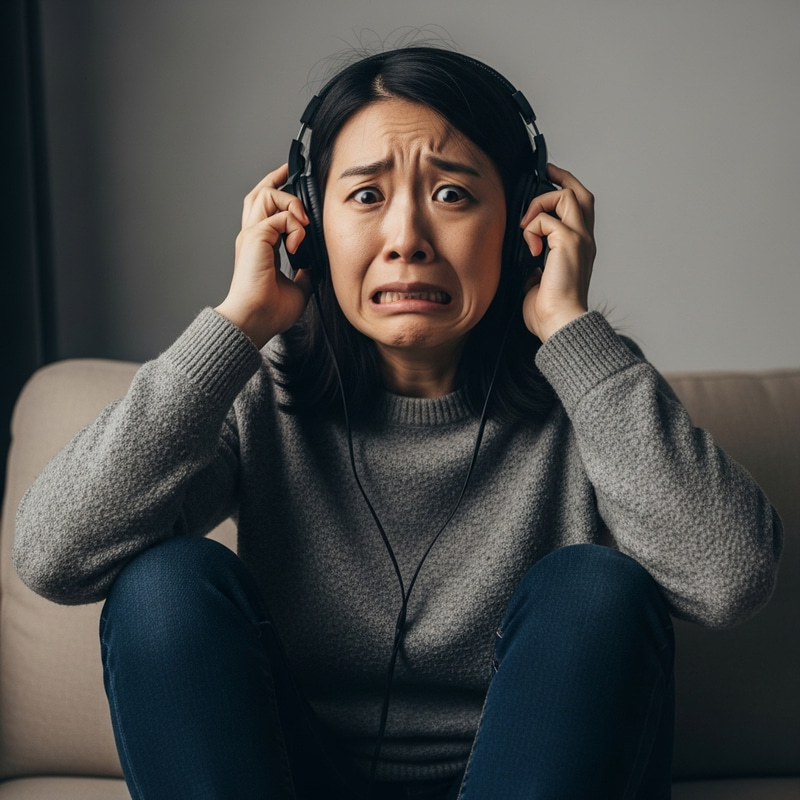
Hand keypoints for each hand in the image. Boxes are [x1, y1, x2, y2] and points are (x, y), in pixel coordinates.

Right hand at [214, 164, 311, 348]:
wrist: (256, 320)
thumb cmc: (270, 310)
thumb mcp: (298, 286)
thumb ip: (305, 270)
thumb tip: (315, 264)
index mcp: (259, 246)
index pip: (263, 209)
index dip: (275, 190)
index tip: (289, 178)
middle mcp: (251, 236)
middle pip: (260, 193)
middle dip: (277, 180)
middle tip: (293, 171)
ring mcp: (251, 235)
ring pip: (267, 196)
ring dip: (291, 203)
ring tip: (303, 224)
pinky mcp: (254, 238)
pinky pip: (279, 217)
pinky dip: (294, 226)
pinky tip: (298, 243)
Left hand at [519, 164, 595, 341]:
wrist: (559, 324)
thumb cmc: (549, 311)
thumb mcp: (538, 281)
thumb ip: (537, 265)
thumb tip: (528, 260)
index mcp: (579, 249)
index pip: (579, 209)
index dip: (565, 189)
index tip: (549, 178)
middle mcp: (584, 240)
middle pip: (580, 194)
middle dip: (561, 179)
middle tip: (545, 172)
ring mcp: (579, 240)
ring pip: (567, 196)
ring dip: (540, 204)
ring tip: (527, 227)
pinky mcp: (569, 243)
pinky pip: (546, 219)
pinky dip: (532, 230)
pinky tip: (530, 250)